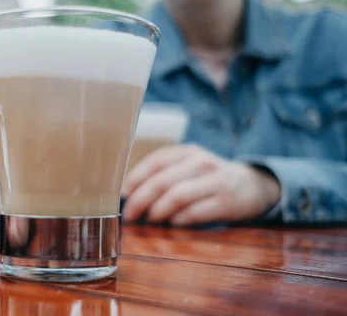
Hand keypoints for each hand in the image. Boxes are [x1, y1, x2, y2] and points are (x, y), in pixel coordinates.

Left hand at [121, 145, 279, 225]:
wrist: (252, 185)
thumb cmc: (208, 178)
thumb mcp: (188, 167)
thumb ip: (163, 175)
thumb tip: (129, 195)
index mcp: (187, 152)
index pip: (155, 161)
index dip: (135, 179)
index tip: (123, 195)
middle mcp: (201, 162)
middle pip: (162, 181)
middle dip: (140, 200)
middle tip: (129, 215)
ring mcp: (215, 182)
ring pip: (177, 196)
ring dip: (157, 211)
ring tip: (149, 220)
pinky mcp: (226, 202)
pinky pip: (194, 213)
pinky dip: (178, 220)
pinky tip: (172, 223)